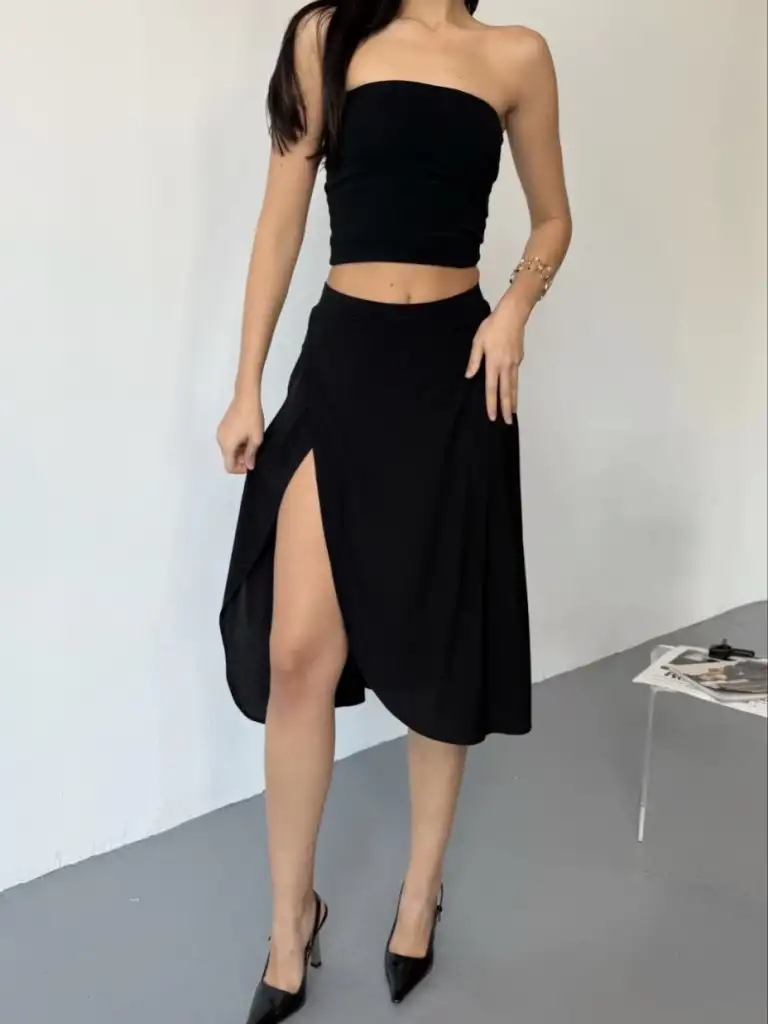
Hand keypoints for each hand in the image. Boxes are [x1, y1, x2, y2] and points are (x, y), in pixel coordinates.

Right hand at [216, 390, 263, 473]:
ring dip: (239, 451)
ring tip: (252, 444)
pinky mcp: (222, 426)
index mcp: (227, 445)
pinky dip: (236, 443)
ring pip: (228, 449)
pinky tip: (246, 436)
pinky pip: (228, 441)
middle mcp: (220, 440)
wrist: (246, 397)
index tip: (251, 464)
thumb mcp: (255, 438)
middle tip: (254, 453)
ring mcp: (220, 432)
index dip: (240, 470)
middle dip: (240, 460)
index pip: (229, 467)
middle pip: (228, 458)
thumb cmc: (252, 418)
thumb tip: (249, 467)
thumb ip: (251, 454)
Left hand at [465, 305, 525, 423]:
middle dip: (507, 408)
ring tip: (513, 412)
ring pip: (514, 386)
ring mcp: (515, 363)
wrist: (513, 314)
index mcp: (494, 363)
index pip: (492, 389)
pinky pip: (515, 376)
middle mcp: (506, 366)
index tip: (493, 416)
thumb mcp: (478, 341)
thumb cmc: (492, 326)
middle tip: (507, 422)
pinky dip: (514, 387)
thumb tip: (469, 375)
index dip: (492, 404)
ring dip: (514, 400)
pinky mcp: (519, 358)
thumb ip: (474, 360)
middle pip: (507, 392)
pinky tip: (512, 391)